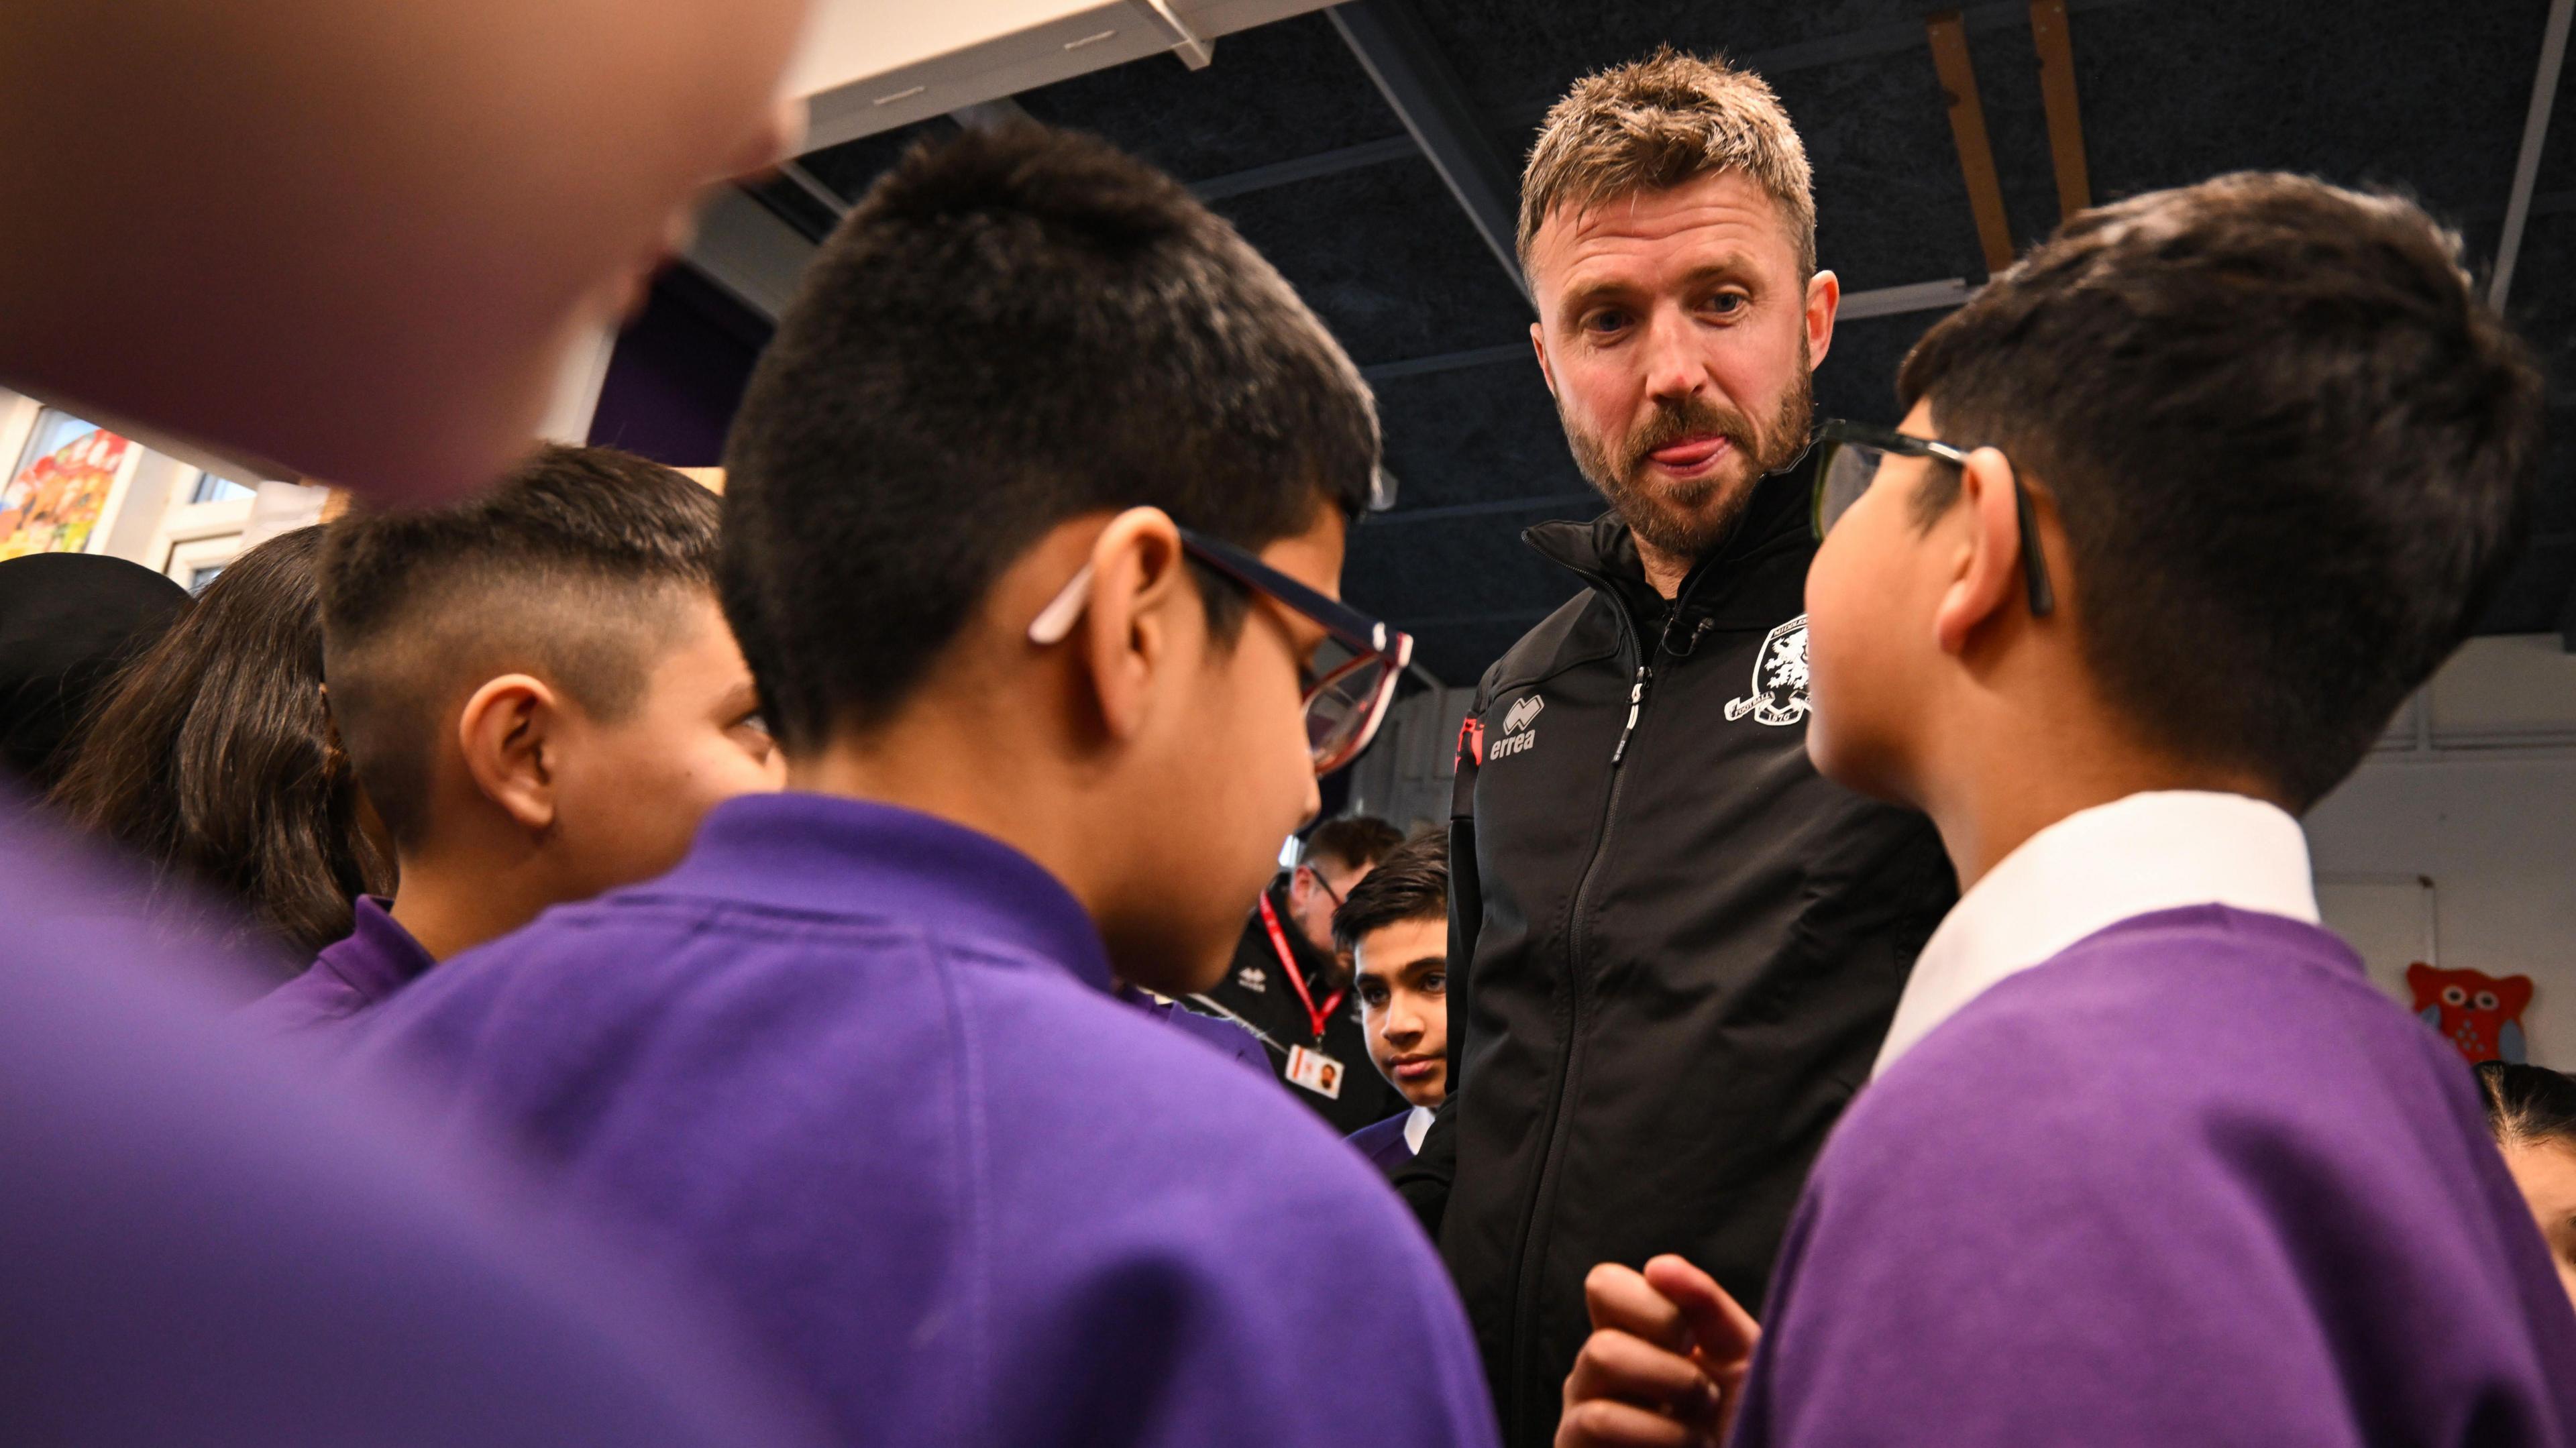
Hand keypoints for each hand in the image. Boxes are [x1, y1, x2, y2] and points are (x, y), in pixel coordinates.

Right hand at [1556, 1255, 1760, 1447]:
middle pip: (1603, 1339)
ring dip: (1668, 1403)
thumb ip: (1707, 1306)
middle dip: (1671, 1369)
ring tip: (1699, 1435)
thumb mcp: (1744, 1360)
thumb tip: (1659, 1266)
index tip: (1691, 1339)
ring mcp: (1580, 1422)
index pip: (1604, 1286)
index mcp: (1630, 1340)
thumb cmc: (1743, 1425)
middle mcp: (1595, 1378)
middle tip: (1704, 1398)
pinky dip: (1654, 1435)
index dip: (1651, 1304)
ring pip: (1598, 1376)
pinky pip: (1595, 1422)